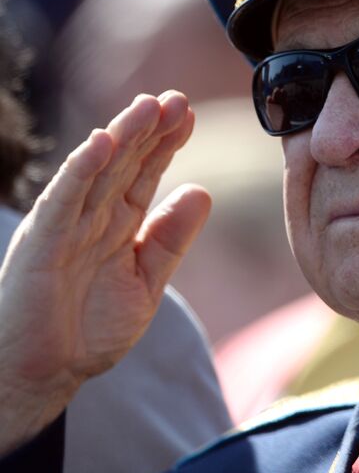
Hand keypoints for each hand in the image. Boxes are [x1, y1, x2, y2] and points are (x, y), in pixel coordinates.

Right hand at [0, 92, 210, 454]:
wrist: (46, 373)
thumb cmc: (90, 329)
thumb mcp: (148, 280)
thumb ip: (171, 237)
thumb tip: (201, 191)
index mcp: (117, 224)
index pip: (144, 173)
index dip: (165, 144)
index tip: (189, 115)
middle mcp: (91, 217)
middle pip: (124, 163)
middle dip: (149, 130)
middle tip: (176, 99)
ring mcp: (66, 226)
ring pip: (97, 172)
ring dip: (122, 136)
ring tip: (147, 105)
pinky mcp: (43, 242)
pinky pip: (65, 199)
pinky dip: (82, 170)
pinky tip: (102, 143)